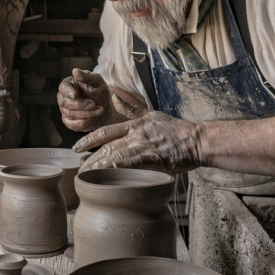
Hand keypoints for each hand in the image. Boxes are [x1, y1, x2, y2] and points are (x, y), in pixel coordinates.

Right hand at [57, 69, 111, 130]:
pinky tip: (93, 119)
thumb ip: (87, 77)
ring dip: (86, 113)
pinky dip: (82, 122)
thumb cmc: (100, 91)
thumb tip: (75, 71)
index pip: (63, 88)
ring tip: (100, 110)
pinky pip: (71, 124)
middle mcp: (64, 97)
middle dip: (80, 105)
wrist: (105, 107)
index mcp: (69, 85)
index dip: (68, 92)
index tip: (75, 95)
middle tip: (93, 104)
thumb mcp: (97, 82)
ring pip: (69, 113)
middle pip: (64, 102)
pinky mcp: (69, 121)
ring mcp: (65, 110)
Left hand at [74, 95, 206, 174]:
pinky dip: (116, 168)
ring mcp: (143, 145)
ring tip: (87, 176)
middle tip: (79, 168)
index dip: (89, 140)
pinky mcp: (152, 157)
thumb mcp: (152, 114)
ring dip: (98, 166)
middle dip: (90, 158)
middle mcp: (136, 133)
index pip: (105, 131)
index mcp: (135, 124)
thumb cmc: (177, 131)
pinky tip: (106, 175)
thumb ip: (133, 110)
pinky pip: (129, 163)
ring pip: (114, 156)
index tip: (77, 148)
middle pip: (106, 146)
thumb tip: (117, 98)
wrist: (196, 140)